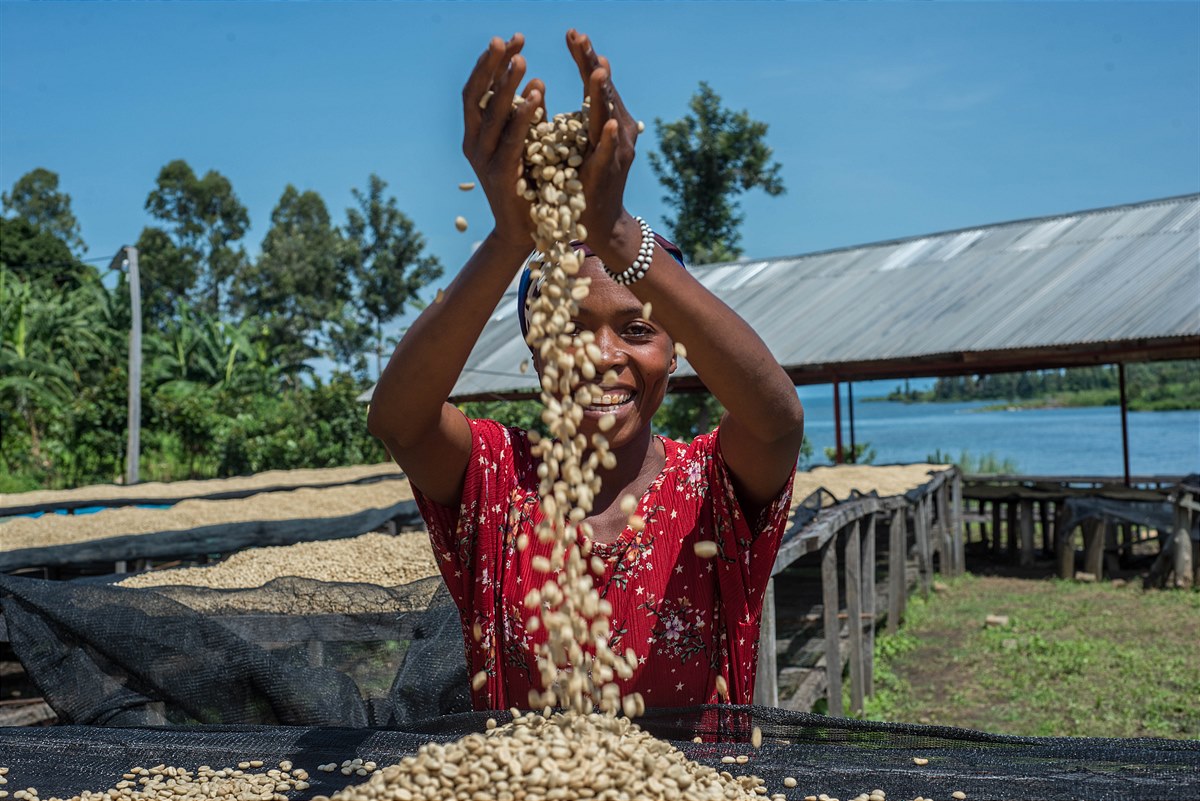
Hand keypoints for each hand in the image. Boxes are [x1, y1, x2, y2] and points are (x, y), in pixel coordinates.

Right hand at [461, 34, 545, 253]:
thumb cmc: (527, 184)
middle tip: (509, 39)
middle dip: (492, 65)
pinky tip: (537, 96)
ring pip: (493, 115)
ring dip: (508, 85)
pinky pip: (513, 139)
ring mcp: (484, 160)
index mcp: (476, 134)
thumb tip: (536, 79)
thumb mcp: (526, 143)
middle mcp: (473, 143)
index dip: (491, 63)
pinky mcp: (501, 175)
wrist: (523, 230)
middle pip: (477, 96)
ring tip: (523, 60)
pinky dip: (524, 116)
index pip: (478, 90)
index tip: (509, 39)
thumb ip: (529, 114)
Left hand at [565, 30, 639, 252]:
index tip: (572, 33)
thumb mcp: (573, 144)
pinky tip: (607, 124)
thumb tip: (540, 90)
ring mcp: (615, 152)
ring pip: (609, 117)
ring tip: (599, 69)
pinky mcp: (608, 174)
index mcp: (605, 122)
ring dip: (604, 94)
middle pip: (603, 92)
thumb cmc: (584, 182)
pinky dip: (609, 139)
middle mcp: (616, 132)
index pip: (594, 83)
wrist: (600, 224)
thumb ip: (565, 117)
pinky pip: (608, 154)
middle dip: (591, 63)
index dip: (585, 57)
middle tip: (580, 37)